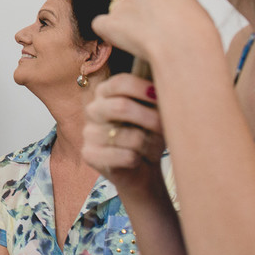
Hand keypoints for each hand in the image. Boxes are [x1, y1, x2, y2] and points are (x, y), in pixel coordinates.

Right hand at [82, 73, 165, 194]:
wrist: (141, 171)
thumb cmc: (149, 136)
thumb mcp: (153, 113)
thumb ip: (153, 97)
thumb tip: (165, 86)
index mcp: (106, 93)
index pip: (120, 83)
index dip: (142, 88)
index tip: (159, 96)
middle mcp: (93, 110)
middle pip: (121, 107)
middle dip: (150, 119)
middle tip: (164, 127)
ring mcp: (88, 132)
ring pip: (130, 137)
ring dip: (149, 145)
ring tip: (150, 148)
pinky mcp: (89, 154)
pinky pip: (126, 156)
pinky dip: (139, 160)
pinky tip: (136, 160)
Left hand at [92, 0, 210, 62]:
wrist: (184, 45)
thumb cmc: (196, 29)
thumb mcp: (194, 6)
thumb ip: (175, 2)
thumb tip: (171, 11)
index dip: (158, 3)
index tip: (165, 16)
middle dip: (140, 11)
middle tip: (154, 29)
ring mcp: (121, 3)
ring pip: (118, 11)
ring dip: (126, 23)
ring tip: (145, 40)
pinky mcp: (109, 22)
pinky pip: (101, 25)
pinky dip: (109, 34)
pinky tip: (124, 43)